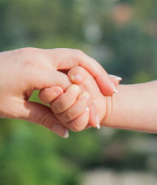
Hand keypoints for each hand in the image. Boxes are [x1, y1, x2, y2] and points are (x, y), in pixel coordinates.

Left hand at [0, 47, 117, 135]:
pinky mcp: (32, 53)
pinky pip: (61, 58)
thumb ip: (43, 118)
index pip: (71, 85)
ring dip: (91, 68)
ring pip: (72, 55)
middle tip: (114, 91)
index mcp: (35, 71)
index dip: (86, 104)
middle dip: (99, 75)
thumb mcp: (14, 109)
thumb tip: (67, 132)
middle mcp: (38, 56)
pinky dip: (76, 67)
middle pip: (79, 60)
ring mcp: (35, 52)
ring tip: (109, 83)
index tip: (96, 121)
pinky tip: (86, 78)